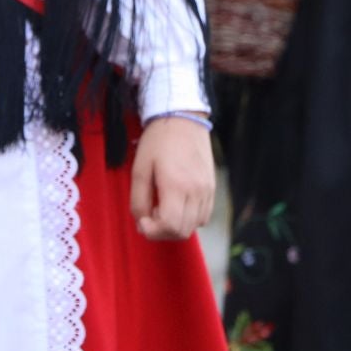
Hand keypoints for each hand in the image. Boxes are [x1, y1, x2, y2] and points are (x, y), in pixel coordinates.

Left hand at [129, 117, 216, 240]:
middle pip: (182, 231)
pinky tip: (177, 203)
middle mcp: (196, 191)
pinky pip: (204, 216)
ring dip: (176, 226)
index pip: (170, 226)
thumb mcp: (139, 168)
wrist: (183, 118)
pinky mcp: (212, 187)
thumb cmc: (157, 141)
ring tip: (163, 207)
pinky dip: (189, 218)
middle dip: (162, 231)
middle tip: (150, 214)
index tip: (142, 221)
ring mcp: (207, 190)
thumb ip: (138, 199)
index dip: (152, 231)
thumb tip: (142, 223)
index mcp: (176, 185)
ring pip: (195, 226)